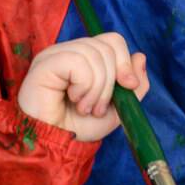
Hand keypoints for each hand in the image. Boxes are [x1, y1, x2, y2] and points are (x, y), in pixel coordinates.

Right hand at [16, 34, 147, 142]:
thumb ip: (135, 85)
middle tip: (98, 107)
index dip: (125, 62)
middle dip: (111, 81)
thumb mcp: (118, 108)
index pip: (112, 40)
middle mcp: (69, 51)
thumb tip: (140, 56)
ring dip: (97, 88)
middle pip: (106, 46)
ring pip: (93, 54)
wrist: (56, 144)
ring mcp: (55, 55)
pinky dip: (84, 85)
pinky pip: (76, 61)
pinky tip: (74, 99)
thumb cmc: (80, 126)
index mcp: (85, 57)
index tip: (128, 85)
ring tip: (85, 108)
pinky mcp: (44, 63)